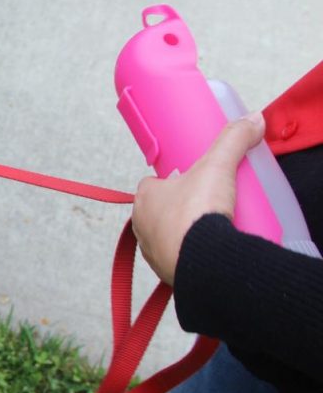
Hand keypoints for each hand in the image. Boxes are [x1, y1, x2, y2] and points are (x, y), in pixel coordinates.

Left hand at [132, 113, 265, 284]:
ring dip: (181, 233)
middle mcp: (141, 226)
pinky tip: (207, 252)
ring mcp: (151, 251)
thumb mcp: (217, 167)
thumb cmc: (197, 212)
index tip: (192, 181)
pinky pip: (176, 260)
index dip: (171, 181)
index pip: (152, 184)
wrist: (204, 261)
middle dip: (178, 208)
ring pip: (165, 237)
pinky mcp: (165, 272)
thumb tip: (252, 120)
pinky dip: (188, 256)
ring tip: (210, 228)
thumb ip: (233, 140)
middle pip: (159, 211)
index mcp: (145, 198)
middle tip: (206, 204)